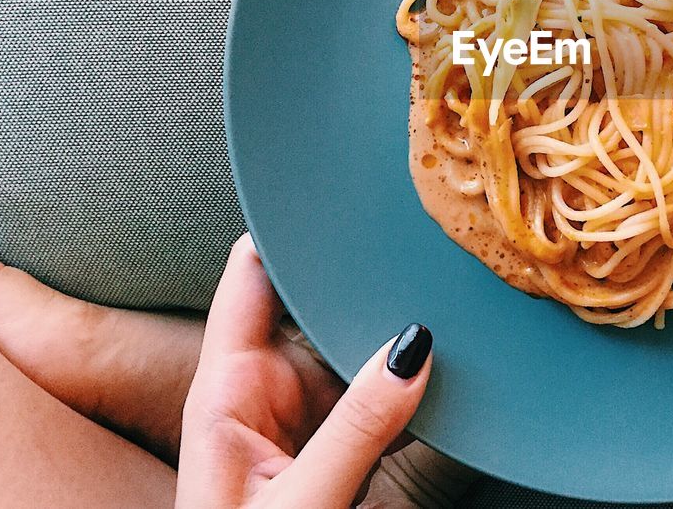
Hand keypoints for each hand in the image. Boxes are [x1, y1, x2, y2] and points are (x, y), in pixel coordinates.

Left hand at [177, 235, 431, 507]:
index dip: (288, 229)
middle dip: (361, 280)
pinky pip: (379, 397)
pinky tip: (446, 376)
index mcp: (226, 389)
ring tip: (445, 310)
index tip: (339, 194)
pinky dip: (411, 385)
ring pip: (355, 351)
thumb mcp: (300, 500)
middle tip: (417, 247)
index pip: (252, 276)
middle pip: (316, 307)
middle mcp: (263, 391)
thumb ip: (356, 429)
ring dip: (395, 338)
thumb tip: (414, 350)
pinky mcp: (333, 448)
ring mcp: (300, 418)